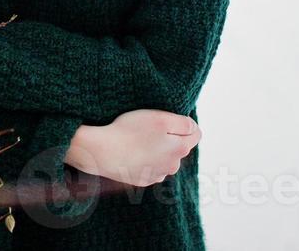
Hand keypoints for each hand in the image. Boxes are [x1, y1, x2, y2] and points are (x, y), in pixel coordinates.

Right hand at [65, 111, 200, 187]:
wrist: (102, 152)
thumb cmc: (130, 131)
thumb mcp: (160, 118)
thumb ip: (183, 123)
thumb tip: (193, 127)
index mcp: (180, 149)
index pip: (195, 134)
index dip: (184, 122)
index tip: (167, 118)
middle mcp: (172, 166)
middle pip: (179, 146)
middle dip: (170, 137)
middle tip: (149, 127)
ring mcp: (157, 175)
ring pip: (164, 158)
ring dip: (157, 149)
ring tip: (138, 139)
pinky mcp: (142, 180)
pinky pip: (150, 167)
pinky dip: (144, 159)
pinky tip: (131, 151)